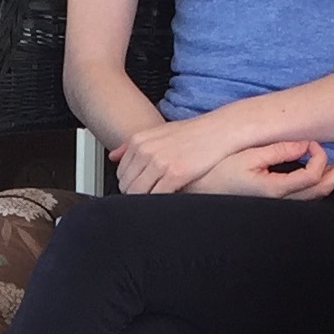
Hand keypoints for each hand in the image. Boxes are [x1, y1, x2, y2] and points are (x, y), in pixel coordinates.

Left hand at [110, 111, 257, 194]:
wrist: (220, 130)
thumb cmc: (193, 133)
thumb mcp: (159, 132)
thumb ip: (133, 145)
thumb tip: (113, 156)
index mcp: (139, 141)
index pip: (121, 173)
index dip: (129, 185)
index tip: (140, 189)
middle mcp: (145, 150)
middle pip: (127, 185)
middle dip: (136, 195)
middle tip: (150, 197)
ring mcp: (159, 162)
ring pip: (138, 193)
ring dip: (146, 200)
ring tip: (158, 200)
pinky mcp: (175, 173)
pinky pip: (157, 196)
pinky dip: (159, 202)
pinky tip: (169, 199)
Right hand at [187, 139, 333, 198]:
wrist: (197, 192)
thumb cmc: (217, 174)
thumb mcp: (247, 156)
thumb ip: (278, 149)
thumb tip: (305, 144)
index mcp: (276, 190)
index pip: (313, 175)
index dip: (319, 155)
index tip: (309, 142)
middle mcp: (281, 202)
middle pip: (322, 190)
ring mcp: (279, 206)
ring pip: (316, 197)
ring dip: (333, 178)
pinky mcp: (275, 204)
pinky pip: (305, 197)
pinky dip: (319, 184)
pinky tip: (324, 172)